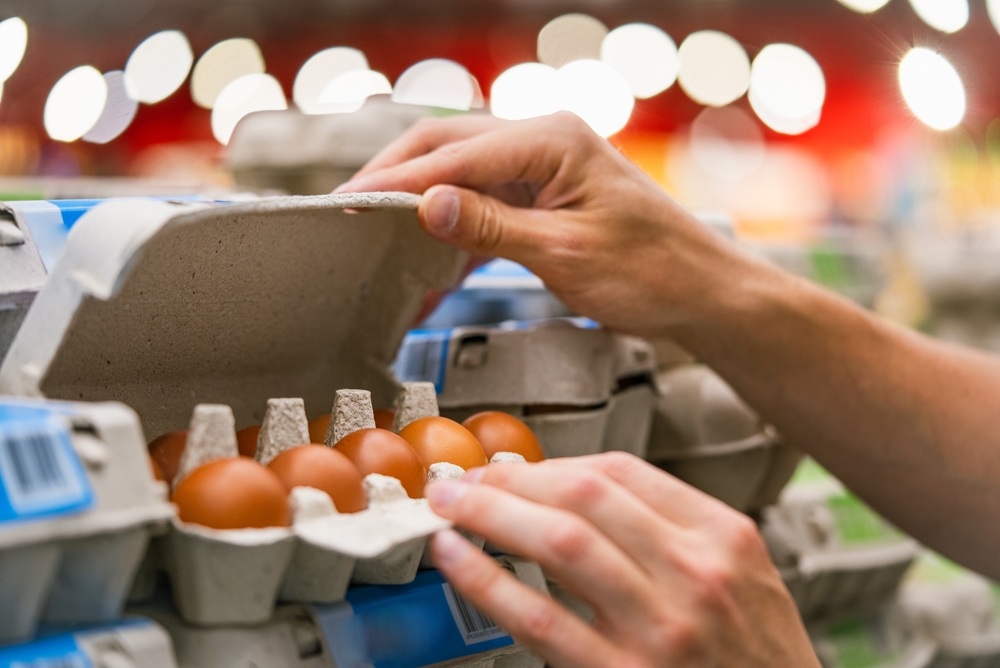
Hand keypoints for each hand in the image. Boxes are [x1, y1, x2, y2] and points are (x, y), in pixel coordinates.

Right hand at [336, 113, 764, 338]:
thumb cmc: (654, 272)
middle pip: (448, 149)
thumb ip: (491, 227)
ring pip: (461, 176)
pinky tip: (430, 268)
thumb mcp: (565, 254)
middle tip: (346, 213)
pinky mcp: (545, 199)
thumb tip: (426, 205)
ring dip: (421, 207)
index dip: (397, 181)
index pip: (454, 154)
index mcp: (553, 140)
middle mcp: (545, 142)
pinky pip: (484, 207)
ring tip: (376, 238)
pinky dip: (453, 235)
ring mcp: (544, 168)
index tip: (350, 205)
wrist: (702, 294)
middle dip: (395, 180)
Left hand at [425, 453, 819, 667]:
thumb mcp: (742, 576)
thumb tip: (577, 496)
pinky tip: (457, 560)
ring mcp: (660, 626)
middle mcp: (694, 572)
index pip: (621, 472)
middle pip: (584, 495)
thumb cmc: (758, 658)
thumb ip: (672, 532)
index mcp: (723, 536)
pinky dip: (487, 580)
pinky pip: (540, 618)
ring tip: (452, 507)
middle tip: (468, 480)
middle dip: (512, 479)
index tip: (513, 468)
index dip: (551, 463)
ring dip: (491, 514)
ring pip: (560, 541)